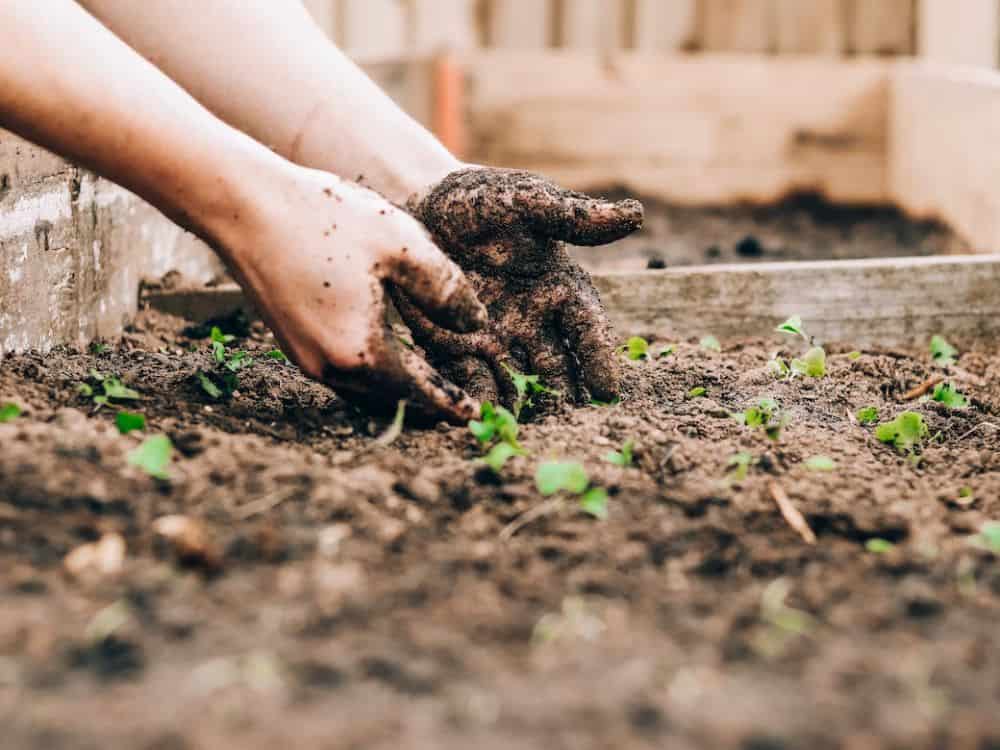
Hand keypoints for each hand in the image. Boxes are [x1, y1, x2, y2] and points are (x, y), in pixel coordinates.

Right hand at [217, 165, 486, 422]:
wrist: (243, 205)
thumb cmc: (325, 219)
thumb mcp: (401, 245)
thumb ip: (446, 289)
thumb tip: (476, 324)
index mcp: (362, 352)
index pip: (419, 392)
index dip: (451, 403)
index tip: (476, 416)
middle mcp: (330, 367)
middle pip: (390, 400)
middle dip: (426, 404)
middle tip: (458, 406)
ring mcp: (304, 357)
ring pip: (364, 390)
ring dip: (398, 391)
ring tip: (429, 384)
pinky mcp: (290, 341)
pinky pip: (342, 372)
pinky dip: (372, 373)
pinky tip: (386, 355)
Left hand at [393, 167, 642, 407]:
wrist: (419, 206)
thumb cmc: (481, 200)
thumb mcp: (525, 202)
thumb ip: (572, 216)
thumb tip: (635, 214)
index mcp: (560, 289)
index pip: (588, 329)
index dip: (599, 358)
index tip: (608, 390)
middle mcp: (534, 322)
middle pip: (558, 368)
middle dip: (565, 397)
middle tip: (571, 427)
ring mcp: (497, 340)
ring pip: (519, 383)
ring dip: (525, 408)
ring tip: (528, 434)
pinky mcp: (458, 349)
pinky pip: (473, 381)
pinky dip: (479, 401)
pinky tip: (481, 421)